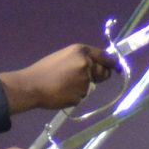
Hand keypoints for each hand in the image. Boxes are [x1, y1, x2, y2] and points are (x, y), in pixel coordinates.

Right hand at [0, 45, 115, 113]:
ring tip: (64, 85)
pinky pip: (82, 97)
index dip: (111, 63)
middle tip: (83, 79)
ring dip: (82, 88)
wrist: (31, 85)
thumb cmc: (44, 70)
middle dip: (99, 77)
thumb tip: (94, 65)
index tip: (117, 67)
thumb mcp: (64, 57)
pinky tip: (62, 93)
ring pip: (91, 86)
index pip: (104, 57)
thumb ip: (80, 60)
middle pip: (103, 72)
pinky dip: (74, 96)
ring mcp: (85, 80)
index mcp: (80, 51)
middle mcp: (86, 64)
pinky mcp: (81, 95)